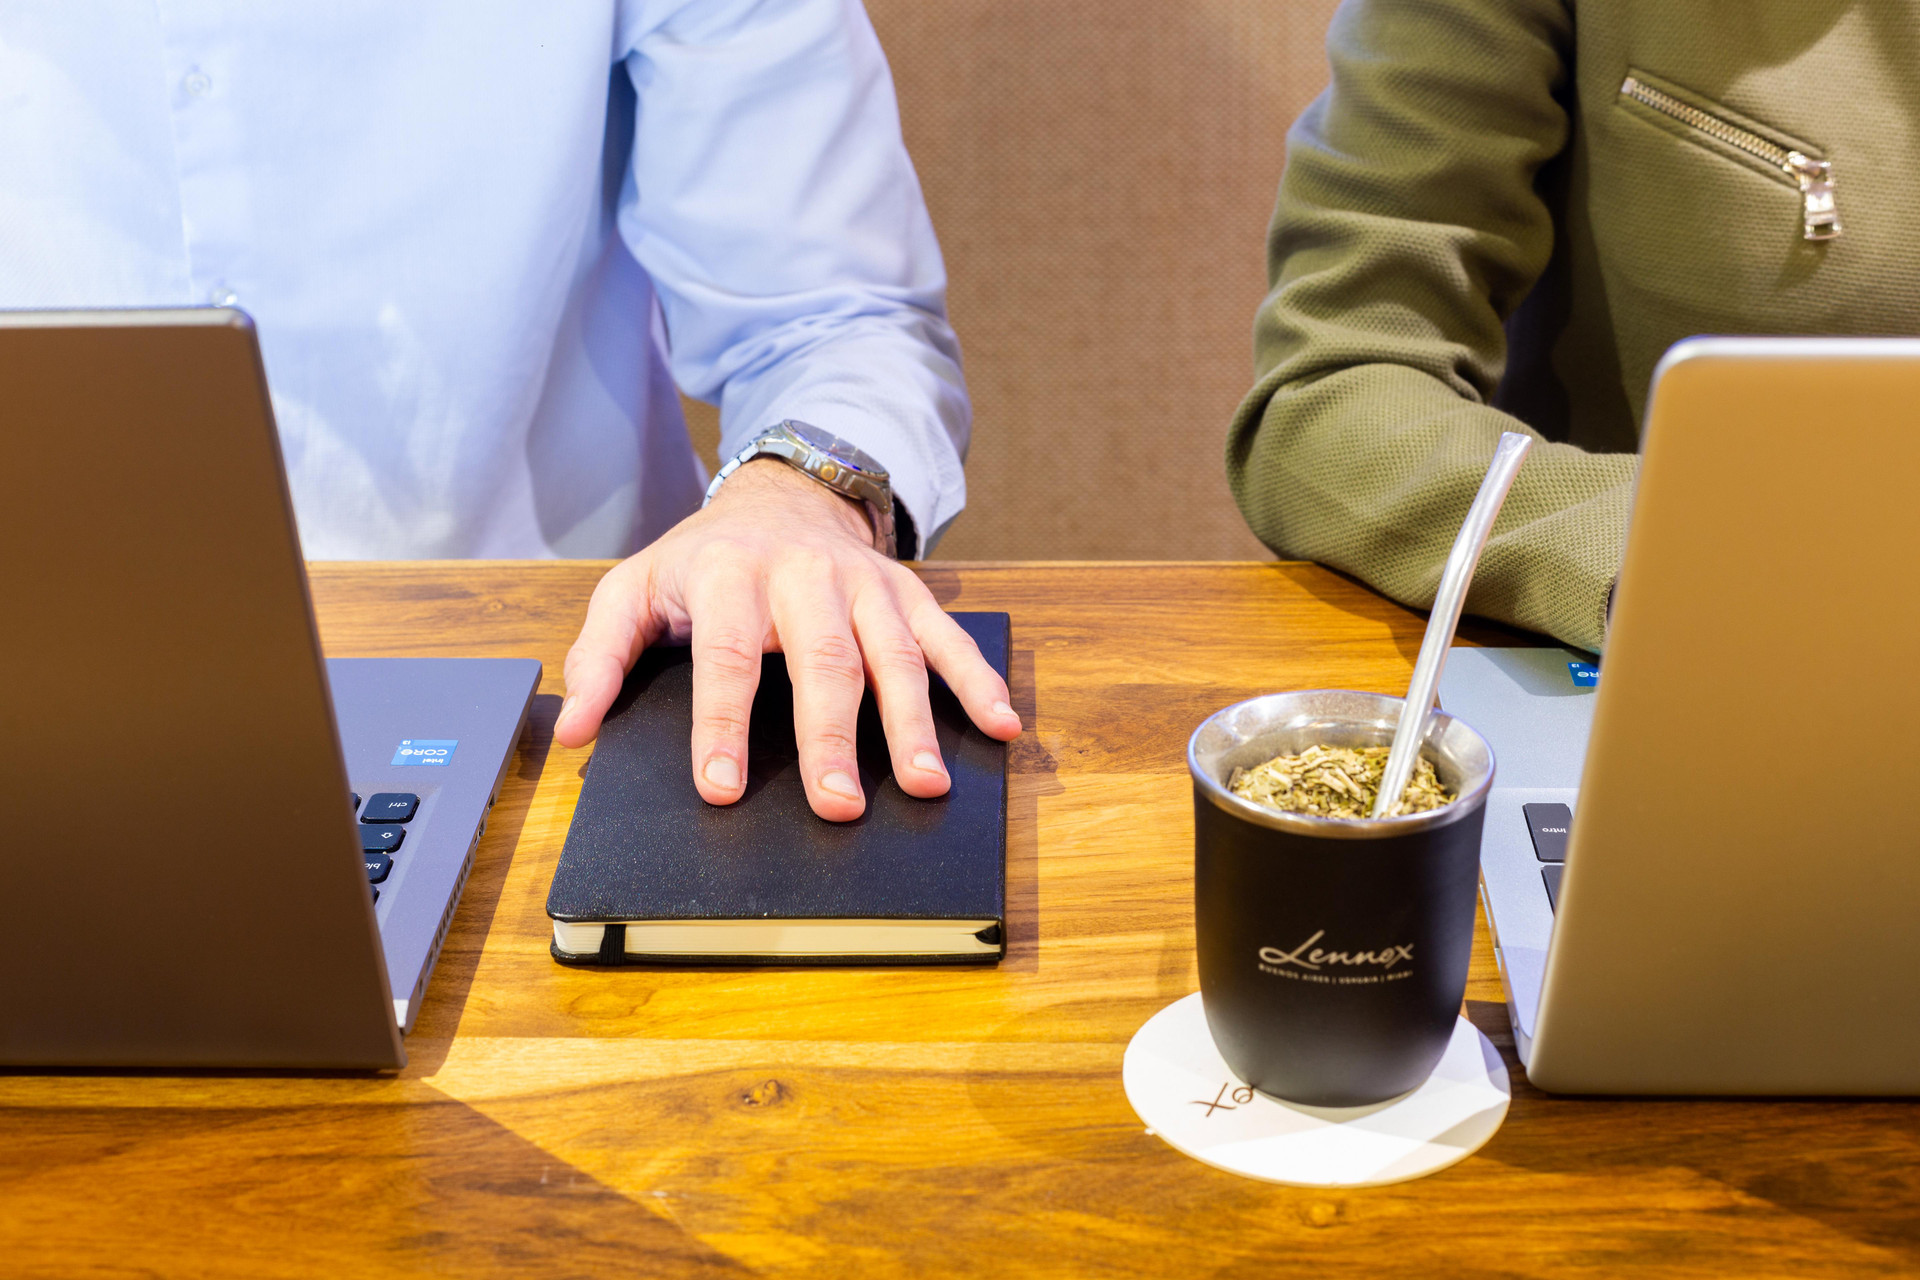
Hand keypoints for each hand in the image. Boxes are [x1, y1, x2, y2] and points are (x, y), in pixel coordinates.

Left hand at [554, 459, 1022, 820]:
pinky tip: (1000, 725)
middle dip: (832, 736)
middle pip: (822, 662)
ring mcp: (864, 584)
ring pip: (892, 654)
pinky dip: (977, 680)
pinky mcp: (906, 591)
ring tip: (923, 783)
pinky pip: (947, 637)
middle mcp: (803, 576)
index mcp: (729, 575)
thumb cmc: (702, 561)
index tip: (722, 787)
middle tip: (838, 803)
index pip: (726, 657)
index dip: (722, 725)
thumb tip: (577, 731)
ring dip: (913, 721)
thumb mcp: (634, 590)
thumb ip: (602, 657)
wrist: (781, 495)